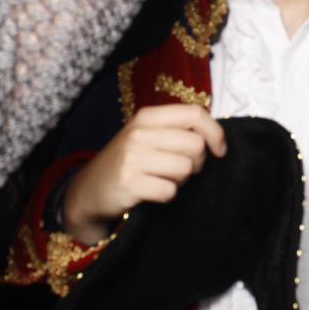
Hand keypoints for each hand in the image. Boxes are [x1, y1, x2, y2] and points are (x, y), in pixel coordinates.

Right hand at [63, 104, 226, 243]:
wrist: (89, 191)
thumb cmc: (127, 162)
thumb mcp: (147, 136)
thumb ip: (176, 130)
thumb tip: (215, 138)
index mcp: (148, 116)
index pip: (195, 114)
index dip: (215, 133)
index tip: (220, 151)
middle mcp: (139, 132)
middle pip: (195, 145)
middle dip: (196, 163)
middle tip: (180, 169)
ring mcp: (132, 157)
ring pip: (185, 168)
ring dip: (181, 180)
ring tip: (162, 179)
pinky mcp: (129, 182)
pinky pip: (169, 190)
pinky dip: (166, 195)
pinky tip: (152, 192)